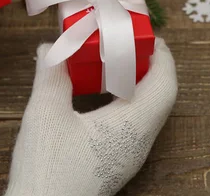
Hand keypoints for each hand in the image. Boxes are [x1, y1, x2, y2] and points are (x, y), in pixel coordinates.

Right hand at [4, 38, 177, 195]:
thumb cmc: (48, 170)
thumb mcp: (45, 114)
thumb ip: (51, 75)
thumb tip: (52, 47)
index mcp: (132, 126)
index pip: (164, 86)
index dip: (163, 58)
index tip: (151, 38)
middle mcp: (138, 142)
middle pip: (158, 97)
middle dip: (149, 68)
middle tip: (132, 46)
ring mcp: (129, 155)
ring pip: (146, 112)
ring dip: (137, 85)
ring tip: (118, 65)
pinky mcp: (116, 163)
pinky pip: (133, 124)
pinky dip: (125, 102)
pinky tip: (101, 97)